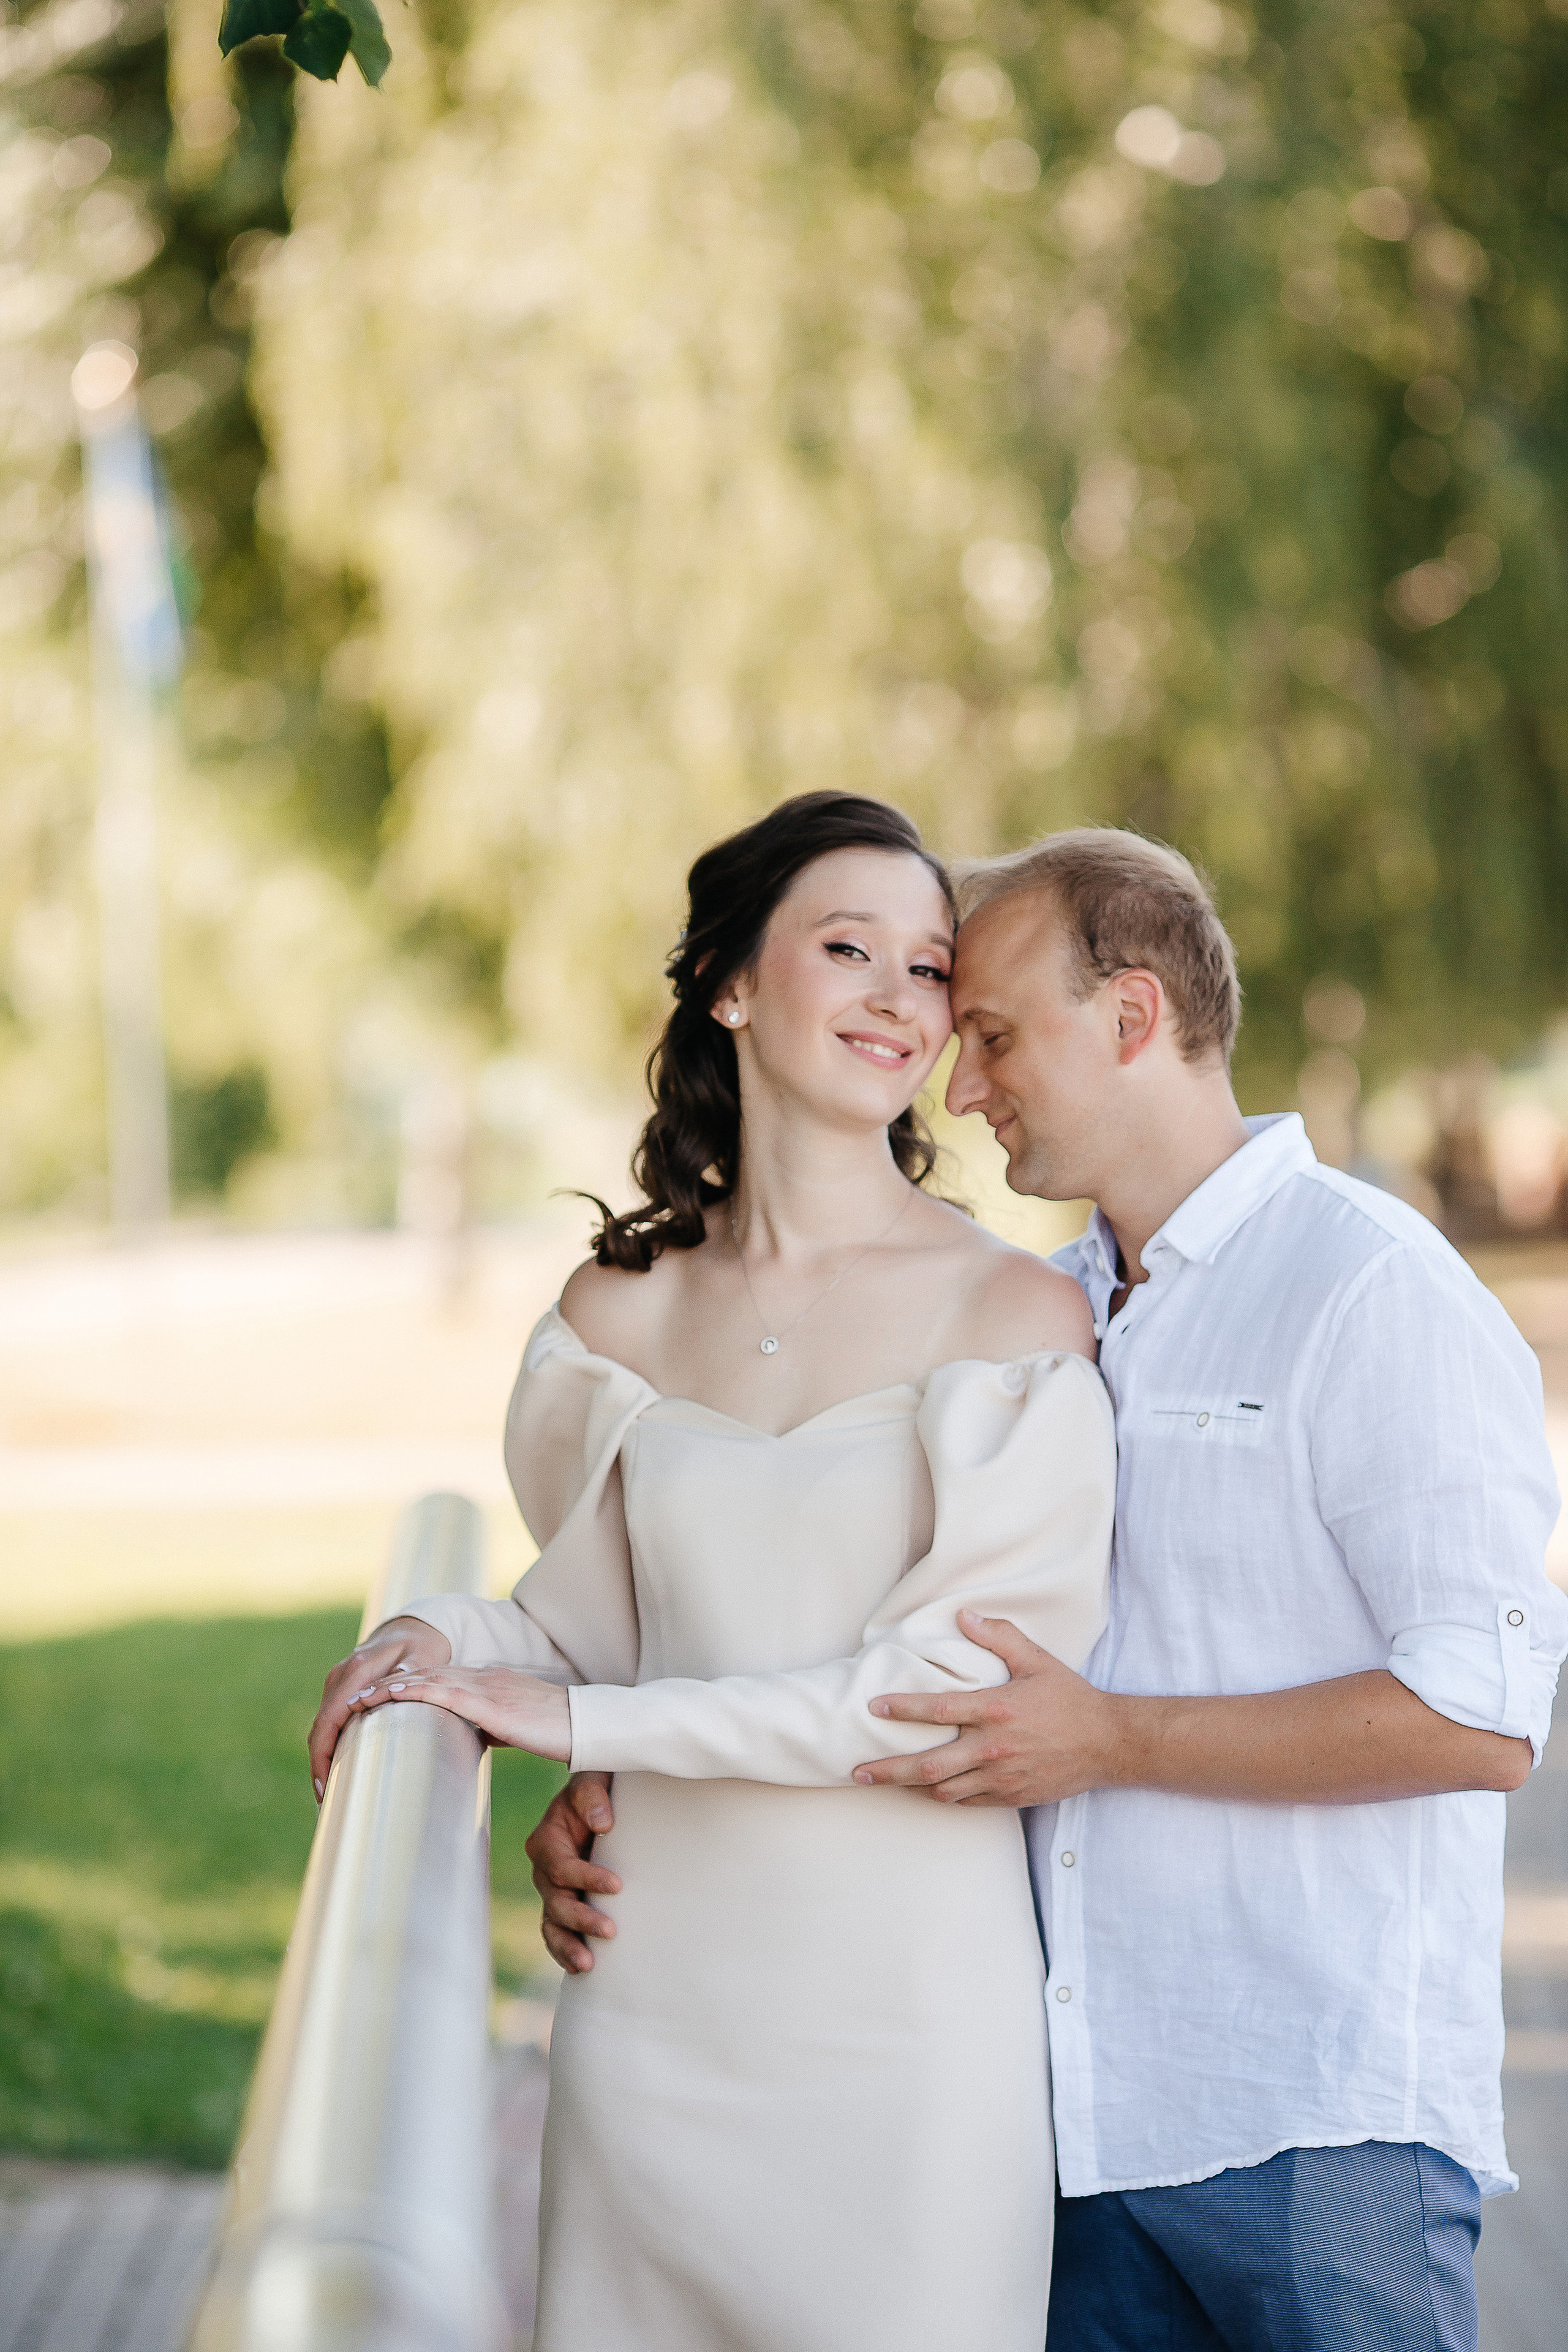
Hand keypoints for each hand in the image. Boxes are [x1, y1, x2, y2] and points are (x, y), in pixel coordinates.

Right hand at [309, 1615, 452, 1795]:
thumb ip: (409, 1675)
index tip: (325, 1786)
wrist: (415, 1627)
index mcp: (359, 1669)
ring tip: (330, 1792)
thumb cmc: (424, 1646)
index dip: (323, 1753)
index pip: (330, 1717)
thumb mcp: (424, 1657)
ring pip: (323, 1724)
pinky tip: (337, 1765)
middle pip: (320, 1726)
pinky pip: (330, 1718)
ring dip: (323, 1755)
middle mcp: (341, 1674)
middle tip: (326, 1800)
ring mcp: (338, 1679)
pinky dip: (330, 1742)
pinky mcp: (340, 1686)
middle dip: (319, 1763)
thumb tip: (391, 1693)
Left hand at [345, 1660, 573, 1761]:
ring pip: (426, 1681)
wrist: (584, 1724)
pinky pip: (441, 1693)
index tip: (379, 1696)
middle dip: (387, 1686)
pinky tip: (390, 1696)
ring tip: (356, 1701)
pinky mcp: (488, 1704)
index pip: (439, 1680)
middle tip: (354, 1699)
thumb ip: (494, 1724)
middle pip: (424, 1676)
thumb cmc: (557, 1729)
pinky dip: (412, 1692)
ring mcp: (484, 1687)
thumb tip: (478, 1737)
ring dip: (388, 1689)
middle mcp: (482, 1678)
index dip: (406, 1685)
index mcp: (489, 1682)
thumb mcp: (517, 1724)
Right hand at [526, 1773, 619, 1973]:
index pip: (562, 1867)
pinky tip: (580, 1968)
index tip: (617, 1885)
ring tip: (588, 1964)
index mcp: (546, 1840)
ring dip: (569, 1944)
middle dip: (581, 1918)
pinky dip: (563, 1951)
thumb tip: (603, 1824)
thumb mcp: (592, 1780)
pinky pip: (556, 1933)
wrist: (599, 1803)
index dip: (587, 1878)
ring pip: (552, 1923)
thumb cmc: (597, 1791)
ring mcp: (552, 1891)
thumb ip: (592, 1796)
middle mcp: (544, 1869)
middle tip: (611, 1930)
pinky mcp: (563, 1904)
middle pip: (556, 1900)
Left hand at [851, 1609, 1119, 1805]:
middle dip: (888, 1769)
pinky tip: (931, 1790)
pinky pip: (968, 1802)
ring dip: (912, 1786)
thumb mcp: (1037, 1661)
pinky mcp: (1012, 1796)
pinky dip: (946, 1797)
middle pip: (928, 1764)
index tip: (875, 1708)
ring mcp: (1002, 1776)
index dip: (902, 1709)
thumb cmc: (1071, 1700)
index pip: (938, 1709)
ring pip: (945, 1789)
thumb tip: (964, 1617)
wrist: (1109, 1743)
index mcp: (996, 1710)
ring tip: (887, 1782)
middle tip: (858, 1771)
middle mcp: (993, 1747)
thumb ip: (1000, 1637)